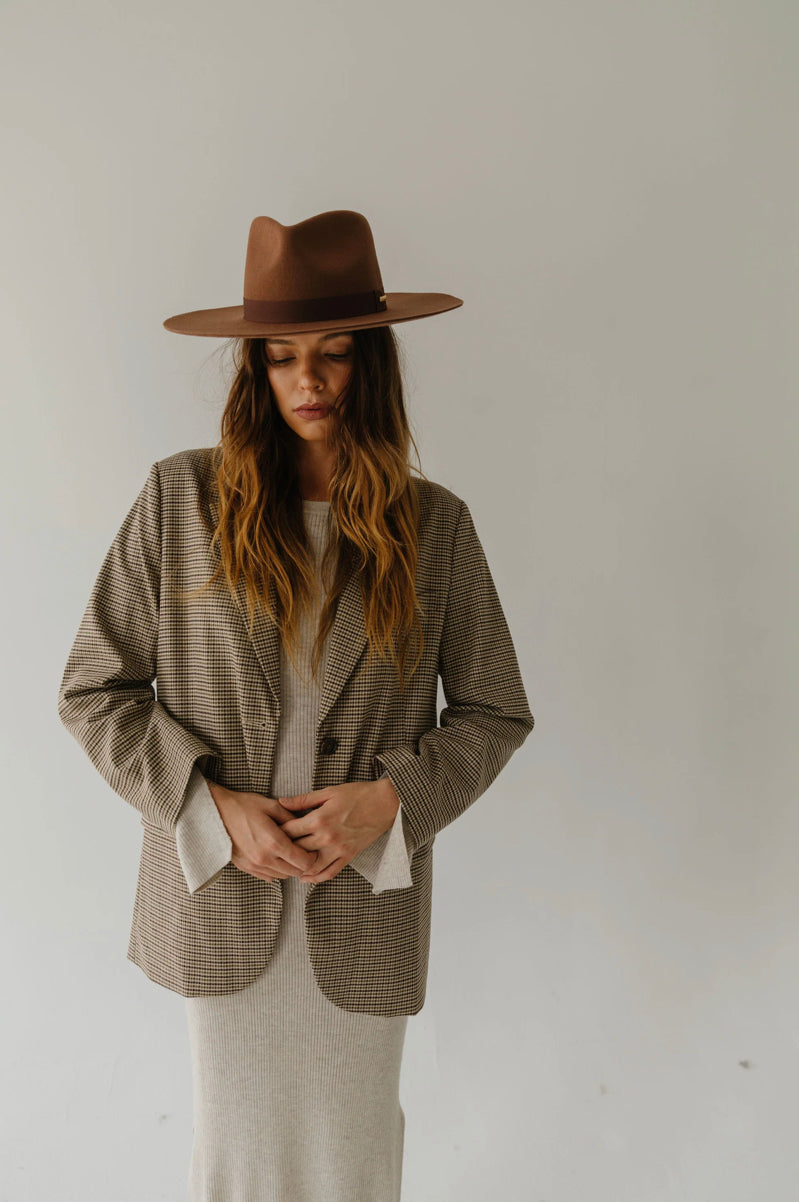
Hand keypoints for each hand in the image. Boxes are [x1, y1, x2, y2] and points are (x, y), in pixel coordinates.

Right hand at [206, 781, 321, 882]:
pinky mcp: (246, 868)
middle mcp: (264, 858)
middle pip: (295, 872)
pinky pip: (269, 877)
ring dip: (290, 867)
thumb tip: (307, 826)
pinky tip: (276, 857)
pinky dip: (277, 870)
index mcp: (274, 842)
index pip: (304, 861)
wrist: (215, 813)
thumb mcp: (272, 806)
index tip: (313, 848)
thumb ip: (292, 818)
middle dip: (303, 863)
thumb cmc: (244, 806)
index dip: (313, 856)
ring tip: (290, 853)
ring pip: (283, 876)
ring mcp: (254, 865)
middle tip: (305, 850)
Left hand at [275, 777, 400, 882]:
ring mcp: (338, 849)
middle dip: (283, 851)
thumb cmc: (357, 794)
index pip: (290, 831)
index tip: (269, 833)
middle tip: (273, 851)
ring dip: (297, 869)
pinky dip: (317, 878)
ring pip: (311, 866)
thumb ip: (303, 800)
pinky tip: (307, 878)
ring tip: (287, 867)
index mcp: (320, 819)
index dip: (277, 833)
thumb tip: (282, 803)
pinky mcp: (348, 856)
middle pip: (297, 850)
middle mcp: (327, 838)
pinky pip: (330, 872)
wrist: (384, 803)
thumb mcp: (329, 792)